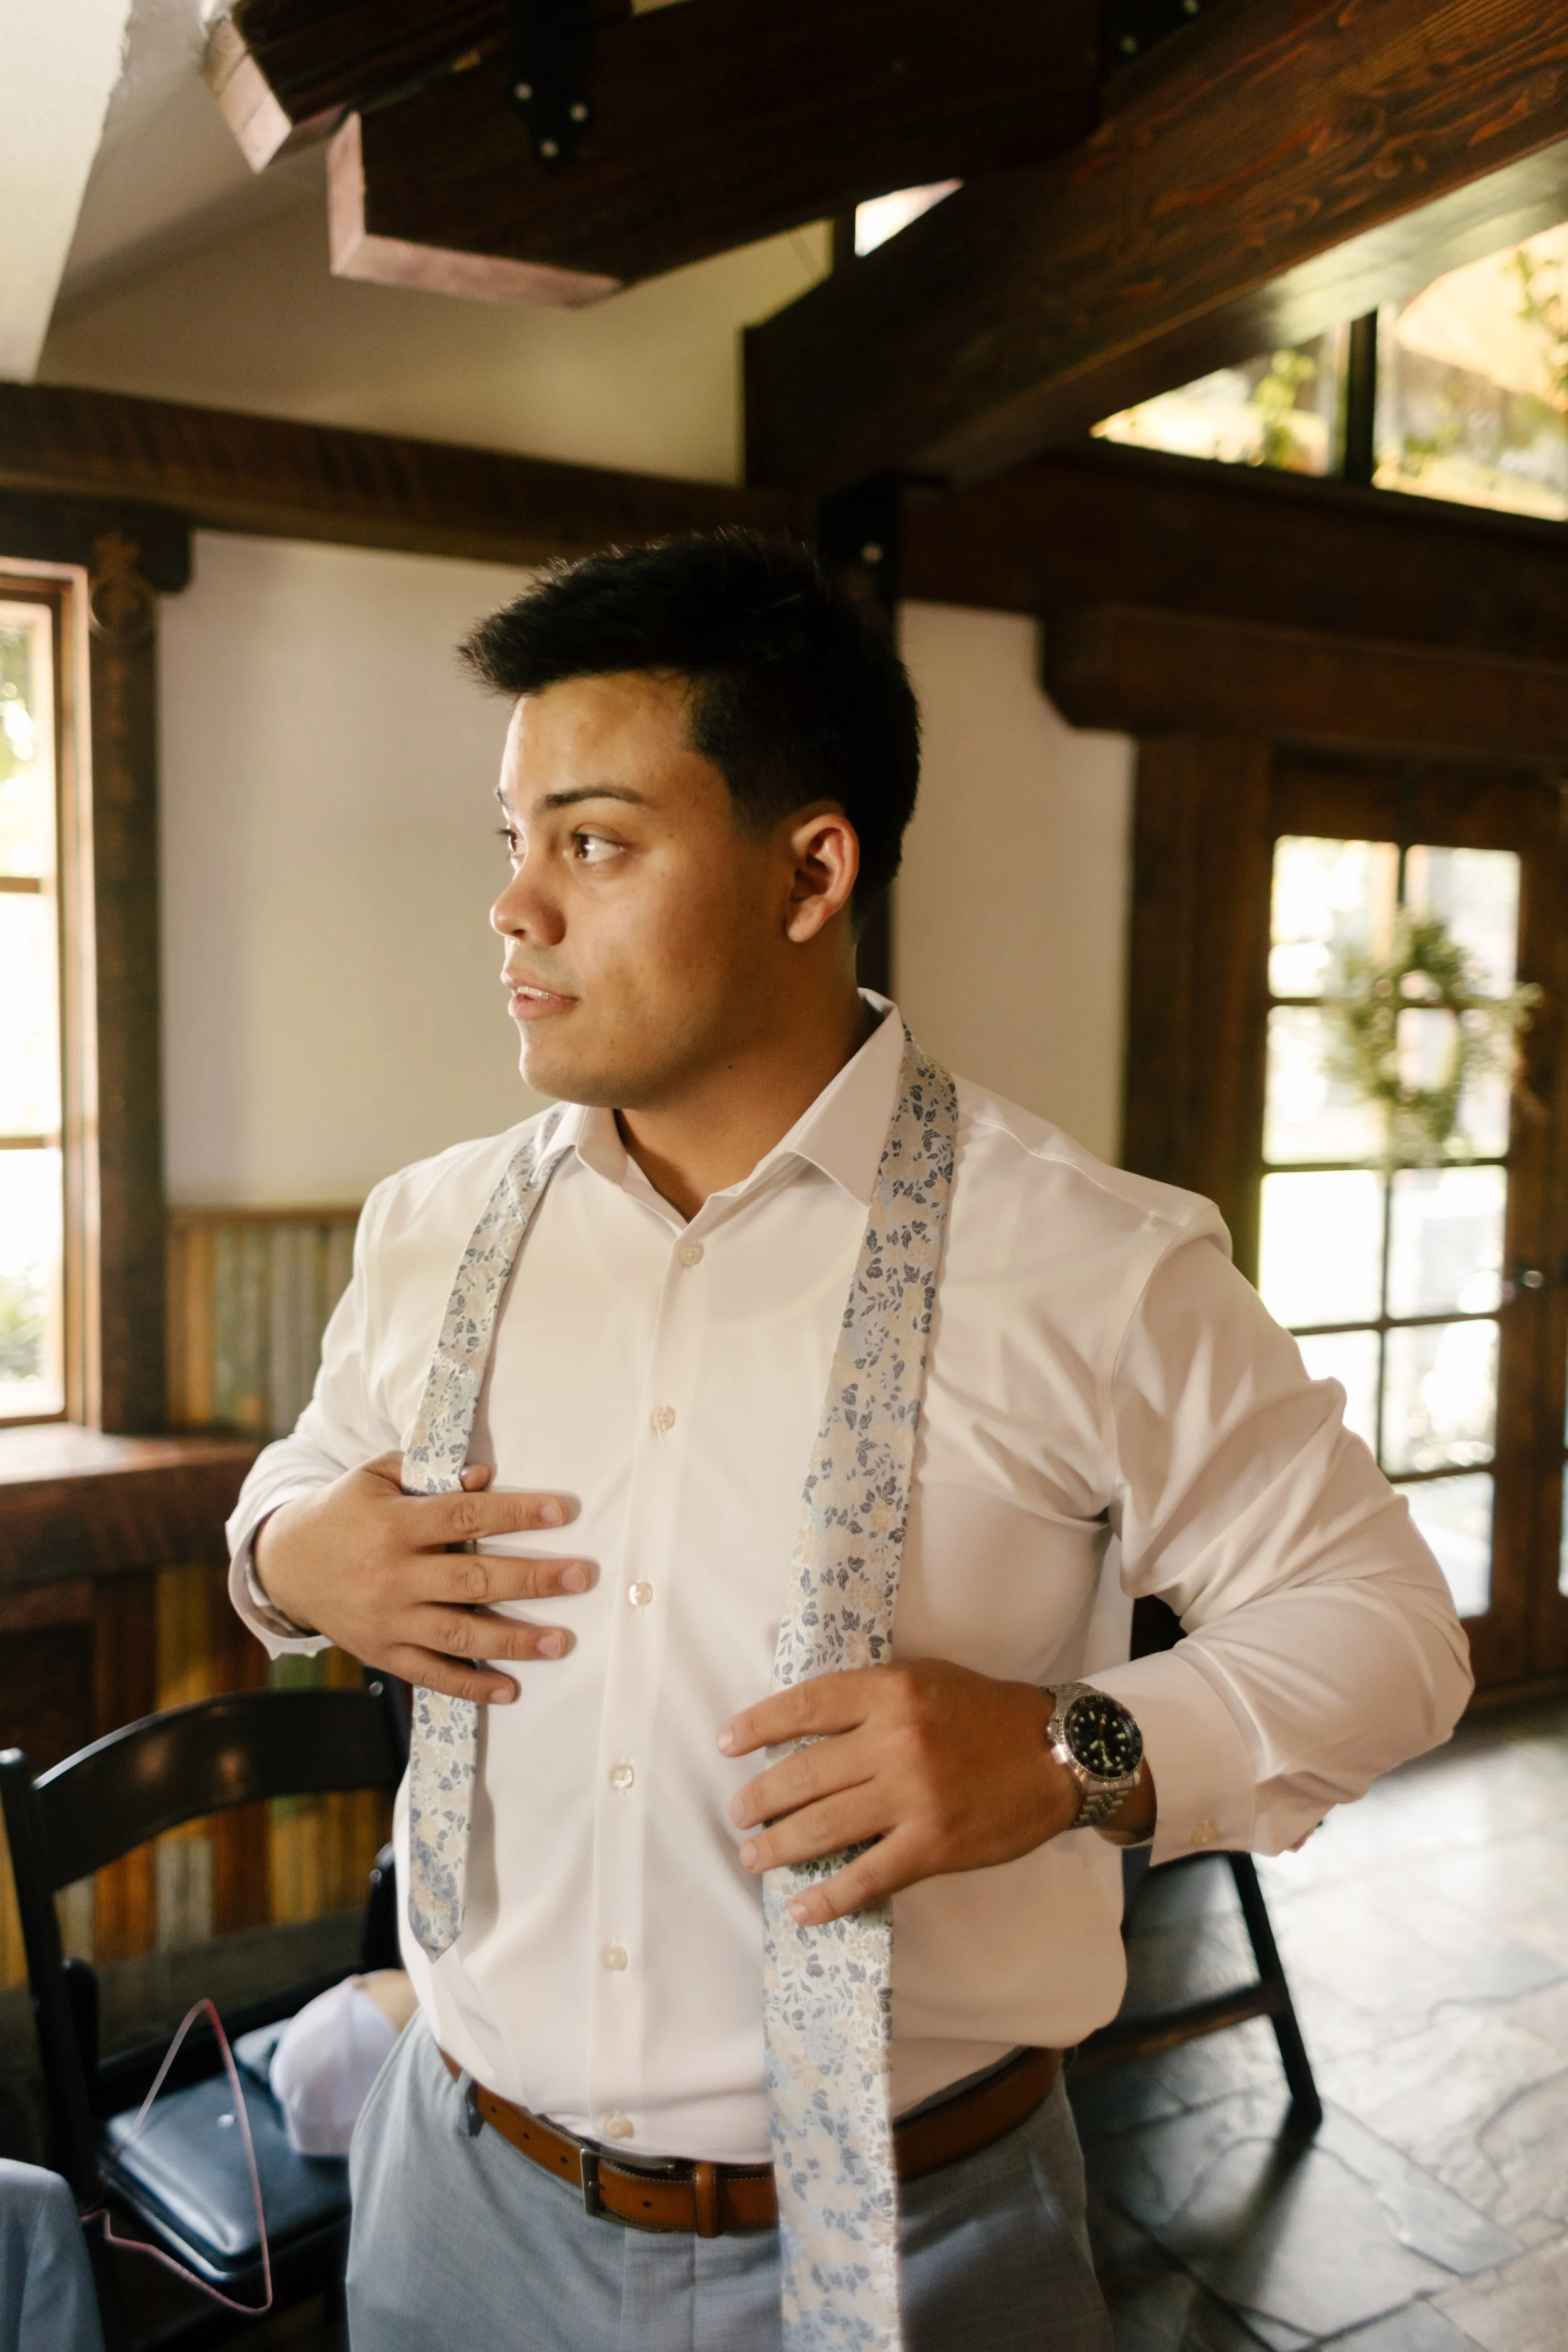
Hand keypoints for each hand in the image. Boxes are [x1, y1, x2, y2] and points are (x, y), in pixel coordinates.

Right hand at [252, 1454, 589, 1702]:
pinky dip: (471, 1686)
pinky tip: (510, 1690)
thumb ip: (428, 1474)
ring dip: (514, 1641)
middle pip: (472, 1580)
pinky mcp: (383, 1652)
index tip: (563, 1512)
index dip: (515, 1514)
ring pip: (459, 1635)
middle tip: (580, 1577)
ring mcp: (388, 1620)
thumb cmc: (343, 1511)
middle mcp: (393, 1576)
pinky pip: (432, 1674)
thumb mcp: (375, 1477)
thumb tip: (486, 1477)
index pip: (464, 1517)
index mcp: (394, 1525)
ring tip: (562, 1642)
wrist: (283, 1563)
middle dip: (531, 1579)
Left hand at [718, 1661, 1099, 1926]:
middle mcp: (895, 1741)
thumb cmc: (987, 1713)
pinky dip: (829, 1896)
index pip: (806, 1706)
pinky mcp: (932, 1845)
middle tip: (738, 1812)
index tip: (727, 1744)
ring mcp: (912, 1797)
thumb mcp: (926, 1679)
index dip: (759, 1725)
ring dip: (779, 1845)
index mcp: (891, 1692)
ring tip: (753, 1855)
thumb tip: (807, 1721)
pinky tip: (802, 1908)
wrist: (1058, 1755)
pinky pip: (867, 1876)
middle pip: (805, 1772)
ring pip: (824, 1826)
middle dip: (761, 1797)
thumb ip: (871, 1696)